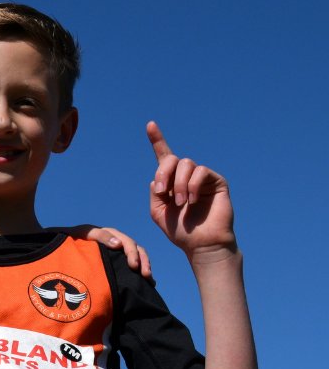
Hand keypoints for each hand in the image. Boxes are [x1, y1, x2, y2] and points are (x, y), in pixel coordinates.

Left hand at [58, 224, 151, 280]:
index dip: (132, 254)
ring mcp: (121, 252)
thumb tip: (118, 244)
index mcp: (113, 235)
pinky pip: (135, 265)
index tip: (133, 266)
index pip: (127, 243)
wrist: (70, 243)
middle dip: (143, 263)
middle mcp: (120, 242)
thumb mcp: (85, 233)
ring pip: (139, 258)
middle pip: (137, 251)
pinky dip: (142, 273)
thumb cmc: (76, 237)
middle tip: (145, 276)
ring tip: (149, 281)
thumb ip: (100, 235)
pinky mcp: (120, 261)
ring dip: (145, 268)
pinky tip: (148, 285)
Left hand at [147, 121, 236, 261]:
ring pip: (186, 164)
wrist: (201, 244)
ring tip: (180, 203)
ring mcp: (203, 178)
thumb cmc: (180, 231)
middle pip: (172, 159)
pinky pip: (201, 171)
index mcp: (171, 182)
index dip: (157, 140)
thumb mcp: (158, 212)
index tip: (150, 124)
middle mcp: (187, 176)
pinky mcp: (217, 181)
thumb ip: (154, 192)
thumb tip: (156, 176)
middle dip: (163, 173)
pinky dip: (192, 185)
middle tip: (162, 192)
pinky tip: (192, 200)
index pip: (164, 157)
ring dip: (178, 184)